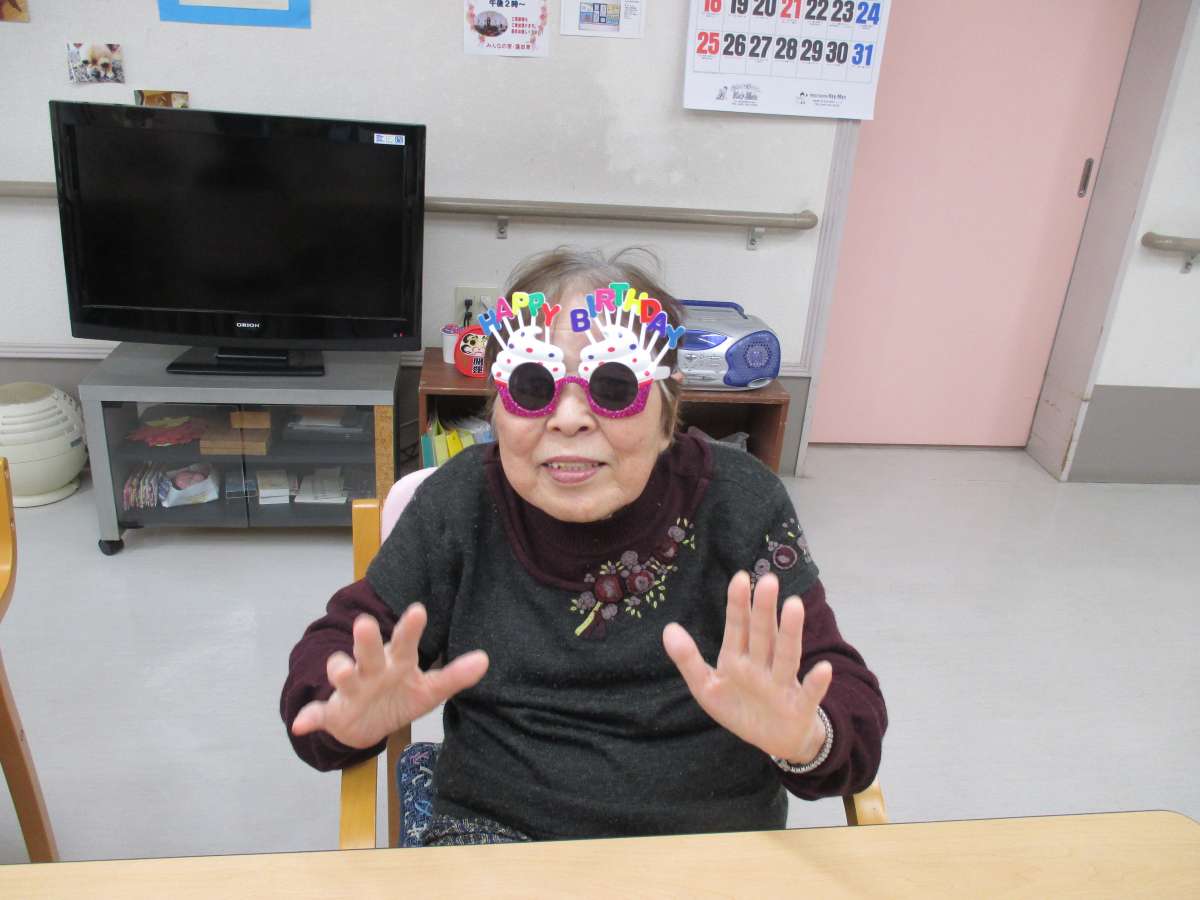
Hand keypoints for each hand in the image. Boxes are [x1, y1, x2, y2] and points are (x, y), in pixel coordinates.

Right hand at [291, 605, 488, 749]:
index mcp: (396, 662)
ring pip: (343, 675)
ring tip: (340, 669)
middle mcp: (371, 670)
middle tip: (366, 623)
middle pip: (370, 652)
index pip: (406, 643)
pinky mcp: (332, 712)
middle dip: (367, 639)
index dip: (411, 628)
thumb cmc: (400, 696)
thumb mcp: (430, 690)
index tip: (419, 610)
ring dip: (339, 671)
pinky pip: (317, 714)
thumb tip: (485, 660)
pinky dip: (309, 718)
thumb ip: (456, 676)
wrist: (366, 724)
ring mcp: (350, 689)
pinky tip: (302, 723)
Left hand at [662, 571, 831, 762]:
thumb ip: (688, 660)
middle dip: (764, 609)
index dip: (739, 605)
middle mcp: (761, 666)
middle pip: (763, 635)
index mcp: (738, 659)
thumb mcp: (707, 688)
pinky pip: (808, 694)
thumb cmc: (741, 709)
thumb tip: (668, 628)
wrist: (776, 741)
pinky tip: (824, 668)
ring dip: (790, 632)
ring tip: (794, 605)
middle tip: (768, 580)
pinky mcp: (799, 707)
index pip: (738, 628)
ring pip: (786, 655)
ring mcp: (781, 685)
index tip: (740, 577)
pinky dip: (815, 683)